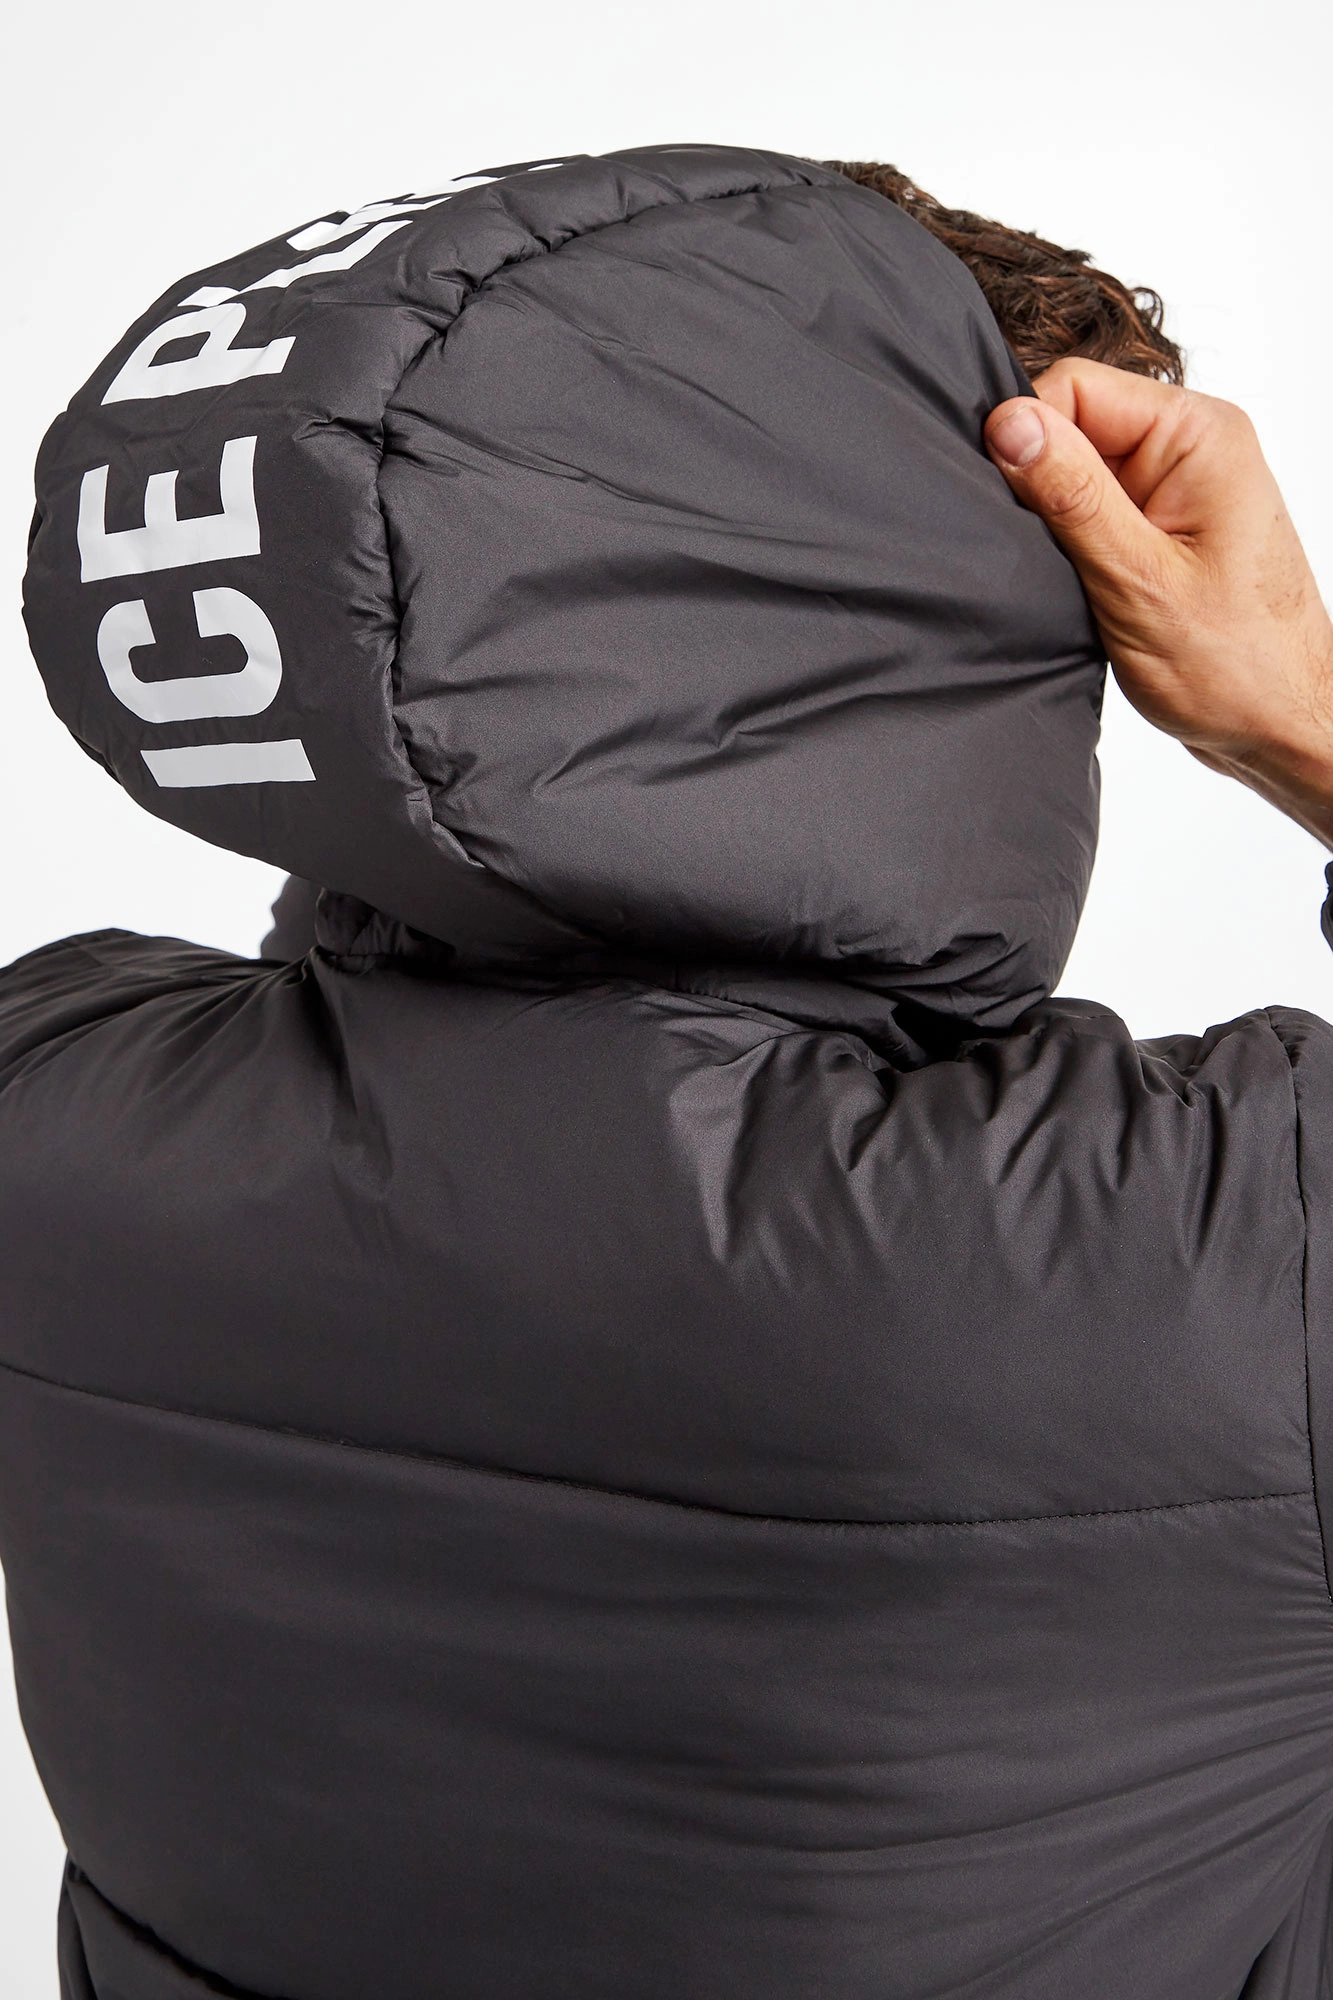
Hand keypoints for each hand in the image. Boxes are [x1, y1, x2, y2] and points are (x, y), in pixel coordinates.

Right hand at [984, 359, 1332, 847]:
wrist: (1284, 726)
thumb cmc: (1239, 666)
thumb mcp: (1138, 580)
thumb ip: (1071, 497)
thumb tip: (1009, 425)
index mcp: (1199, 435)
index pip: (1076, 388)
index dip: (1027, 439)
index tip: (1012, 503)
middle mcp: (1193, 447)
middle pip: (1074, 427)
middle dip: (1043, 489)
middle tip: (1057, 558)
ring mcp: (1178, 488)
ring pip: (1077, 475)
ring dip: (1059, 527)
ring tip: (1081, 582)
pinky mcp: (1163, 527)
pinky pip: (1094, 514)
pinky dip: (1075, 550)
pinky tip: (1087, 589)